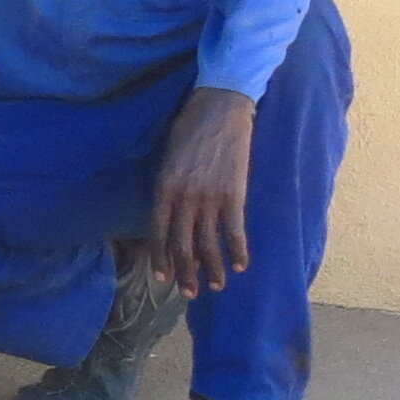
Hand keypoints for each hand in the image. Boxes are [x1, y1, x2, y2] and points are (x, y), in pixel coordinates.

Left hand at [149, 88, 257, 295]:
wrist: (220, 106)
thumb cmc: (190, 126)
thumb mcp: (167, 157)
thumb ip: (167, 187)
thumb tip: (170, 214)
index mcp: (163, 188)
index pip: (158, 234)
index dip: (161, 259)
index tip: (163, 278)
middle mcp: (184, 198)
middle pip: (183, 245)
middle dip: (186, 273)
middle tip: (189, 293)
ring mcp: (210, 197)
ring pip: (208, 244)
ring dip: (212, 269)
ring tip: (216, 286)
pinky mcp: (234, 194)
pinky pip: (235, 231)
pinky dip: (238, 251)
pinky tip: (241, 266)